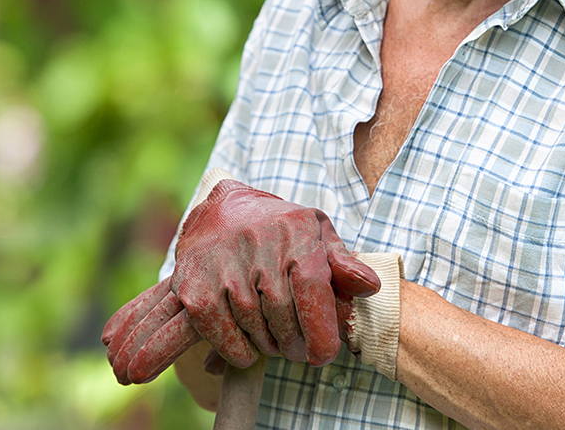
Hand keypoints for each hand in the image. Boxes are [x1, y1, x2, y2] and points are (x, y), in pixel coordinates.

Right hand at [172, 179, 379, 366]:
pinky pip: (220, 333)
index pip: (313, 290)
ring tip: (275, 343)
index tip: (324, 355)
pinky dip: (236, 349)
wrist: (222, 211)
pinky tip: (248, 347)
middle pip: (284, 316)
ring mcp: (223, 266)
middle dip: (295, 343)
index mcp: (295, 232)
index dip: (321, 331)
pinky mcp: (194, 286)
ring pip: (253, 327)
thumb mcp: (319, 234)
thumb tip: (370, 287)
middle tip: (298, 350)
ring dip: (268, 346)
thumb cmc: (281, 229)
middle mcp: (258, 245)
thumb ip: (344, 264)